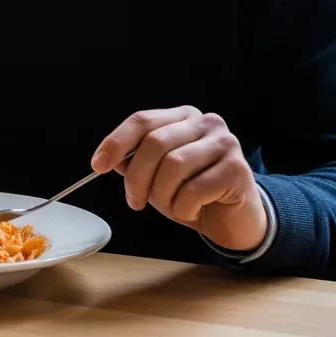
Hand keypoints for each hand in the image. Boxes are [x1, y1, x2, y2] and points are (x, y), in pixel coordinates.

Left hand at [90, 106, 267, 252]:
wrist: (233, 220)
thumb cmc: (192, 193)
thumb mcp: (156, 176)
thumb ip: (134, 162)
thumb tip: (108, 158)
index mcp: (182, 116)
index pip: (142, 120)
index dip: (116, 142)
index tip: (98, 165)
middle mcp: (205, 122)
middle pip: (155, 143)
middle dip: (137, 178)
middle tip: (134, 201)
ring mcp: (225, 142)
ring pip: (173, 166)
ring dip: (162, 195)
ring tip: (170, 206)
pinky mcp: (237, 168)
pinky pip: (194, 189)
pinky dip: (184, 208)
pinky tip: (191, 211)